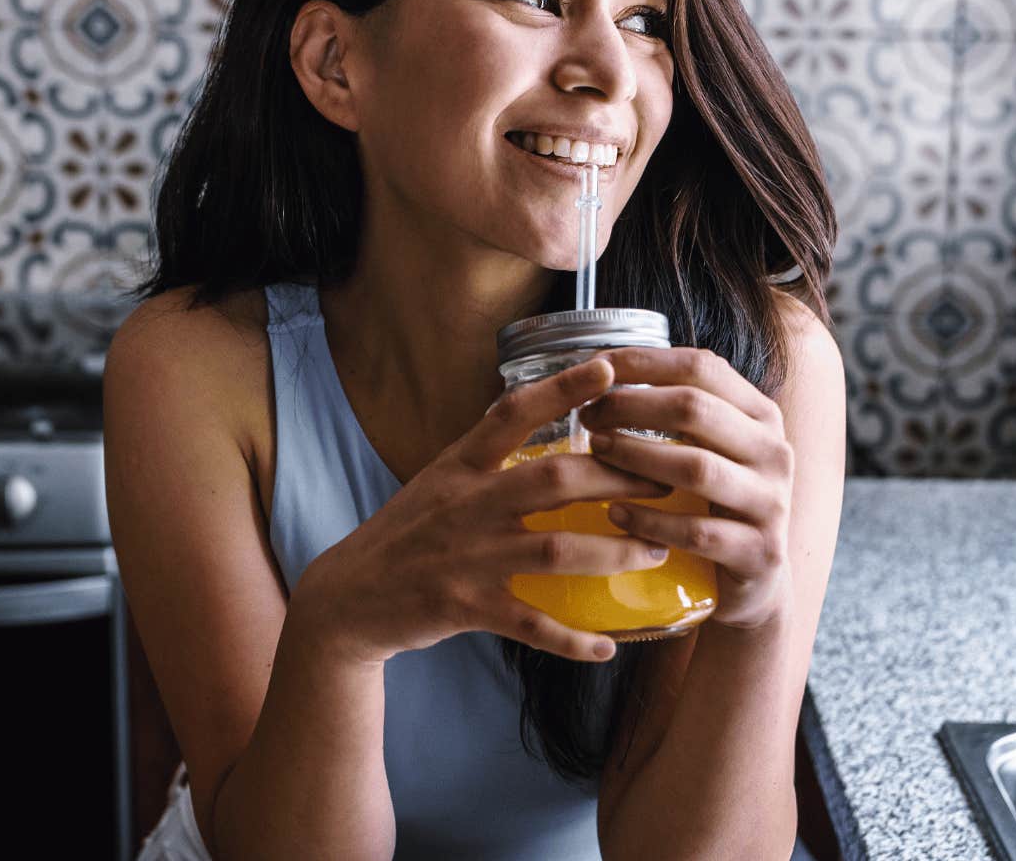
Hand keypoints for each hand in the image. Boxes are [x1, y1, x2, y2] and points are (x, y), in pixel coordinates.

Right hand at [294, 358, 673, 665]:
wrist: (348, 597)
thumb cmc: (406, 535)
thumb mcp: (439, 481)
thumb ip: (489, 456)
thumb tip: (549, 421)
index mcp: (459, 465)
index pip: (513, 412)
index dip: (563, 388)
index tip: (610, 368)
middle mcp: (466, 504)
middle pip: (554, 480)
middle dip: (617, 479)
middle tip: (666, 482)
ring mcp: (466, 556)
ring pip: (555, 550)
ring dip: (612, 553)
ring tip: (654, 551)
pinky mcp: (464, 607)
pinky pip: (531, 624)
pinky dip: (572, 638)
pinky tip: (607, 647)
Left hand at [576, 347, 795, 629]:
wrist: (756, 580)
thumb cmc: (716, 502)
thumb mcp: (710, 447)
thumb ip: (677, 410)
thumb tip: (602, 370)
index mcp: (760, 415)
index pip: (701, 367)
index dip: (644, 362)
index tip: (596, 368)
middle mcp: (773, 451)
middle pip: (695, 410)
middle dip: (631, 406)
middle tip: (588, 415)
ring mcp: (770, 503)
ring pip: (696, 468)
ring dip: (636, 456)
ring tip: (596, 451)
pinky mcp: (758, 552)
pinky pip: (695, 531)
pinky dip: (649, 520)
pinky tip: (614, 513)